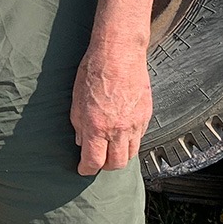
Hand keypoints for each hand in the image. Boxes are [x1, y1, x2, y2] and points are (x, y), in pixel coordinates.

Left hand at [71, 41, 152, 174]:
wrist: (119, 53)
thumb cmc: (93, 70)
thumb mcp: (76, 98)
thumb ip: (78, 123)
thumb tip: (81, 141)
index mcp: (97, 126)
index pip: (94, 160)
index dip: (86, 169)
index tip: (82, 169)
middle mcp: (118, 129)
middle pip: (115, 163)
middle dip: (105, 167)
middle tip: (97, 162)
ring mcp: (135, 124)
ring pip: (130, 154)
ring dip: (119, 156)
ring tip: (110, 151)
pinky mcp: (146, 116)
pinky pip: (139, 138)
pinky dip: (130, 142)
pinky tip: (122, 136)